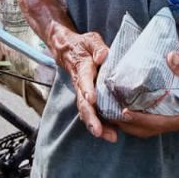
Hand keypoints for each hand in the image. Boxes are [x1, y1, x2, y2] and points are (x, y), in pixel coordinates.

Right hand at [49, 25, 116, 142]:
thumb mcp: (91, 40)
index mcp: (82, 68)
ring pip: (86, 111)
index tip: (91, 99)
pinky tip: (111, 134)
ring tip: (109, 137)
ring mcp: (82, 93)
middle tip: (98, 131)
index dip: (87, 89)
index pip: (84, 79)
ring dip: (95, 125)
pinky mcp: (87, 99)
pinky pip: (91, 113)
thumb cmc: (83, 45)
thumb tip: (103, 56)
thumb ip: (97, 47)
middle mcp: (80, 84)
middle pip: (83, 103)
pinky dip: (100, 125)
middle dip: (90, 118)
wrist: (67, 50)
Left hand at [118, 52, 178, 138]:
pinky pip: (148, 121)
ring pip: (145, 129)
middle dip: (126, 125)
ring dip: (128, 124)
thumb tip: (170, 57)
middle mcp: (173, 122)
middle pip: (145, 130)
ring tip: (110, 112)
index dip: (138, 120)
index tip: (122, 112)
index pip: (155, 123)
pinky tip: (124, 106)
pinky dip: (135, 119)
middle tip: (108, 113)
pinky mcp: (168, 116)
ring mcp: (170, 121)